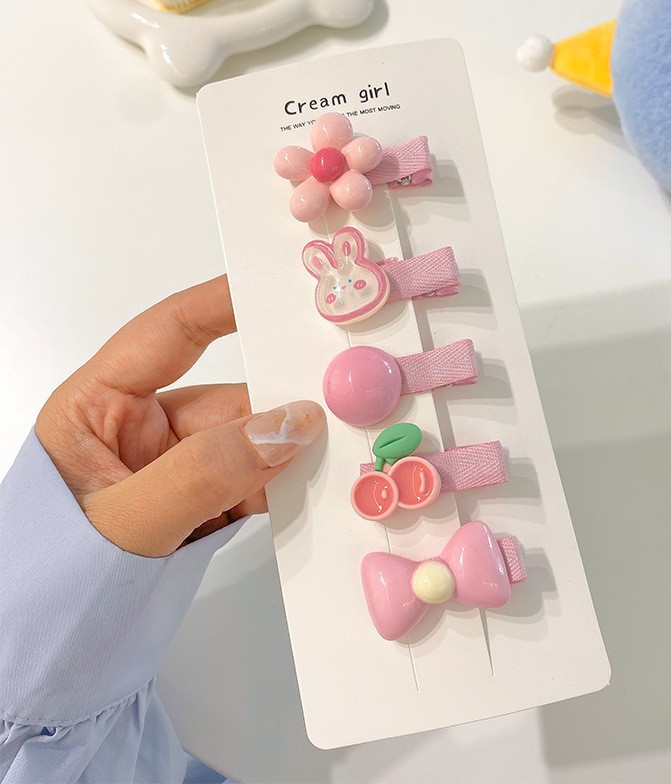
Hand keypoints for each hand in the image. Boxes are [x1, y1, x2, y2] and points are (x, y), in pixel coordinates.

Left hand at [35, 276, 324, 556]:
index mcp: (98, 407)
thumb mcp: (123, 524)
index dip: (223, 303)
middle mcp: (139, 428)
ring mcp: (175, 468)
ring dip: (289, 455)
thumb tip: (291, 425)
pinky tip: (314, 492)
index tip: (281, 290)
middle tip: (340, 401)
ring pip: (250, 444)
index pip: (168, 333)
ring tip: (337, 457)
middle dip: (278, 408)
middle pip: (227, 400)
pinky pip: (254, 481)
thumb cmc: (51, 585)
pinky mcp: (201, 502)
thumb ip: (205, 473)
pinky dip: (284, 488)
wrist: (47, 663)